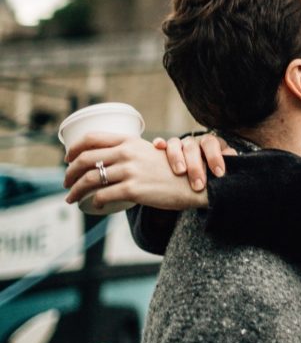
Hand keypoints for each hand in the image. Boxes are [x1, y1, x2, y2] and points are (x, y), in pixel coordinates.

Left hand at [63, 134, 208, 210]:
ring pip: (90, 179)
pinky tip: (93, 204)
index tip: (68, 158)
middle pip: (85, 160)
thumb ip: (132, 153)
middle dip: (69, 172)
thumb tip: (113, 161)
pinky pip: (103, 195)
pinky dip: (94, 201)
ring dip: (75, 190)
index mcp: (129, 141)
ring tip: (71, 198)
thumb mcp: (151, 152)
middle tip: (66, 182)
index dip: (74, 148)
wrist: (193, 183)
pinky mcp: (133, 190)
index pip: (92, 138)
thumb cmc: (172, 170)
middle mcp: (127, 153)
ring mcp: (129, 171)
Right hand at [153, 132, 235, 188]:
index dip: (216, 158)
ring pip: (177, 143)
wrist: (200, 178)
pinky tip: (158, 147)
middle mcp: (196, 142)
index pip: (214, 144)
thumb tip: (233, 179)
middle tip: (198, 185)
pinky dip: (161, 143)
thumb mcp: (219, 174)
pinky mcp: (168, 149)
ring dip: (177, 156)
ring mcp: (181, 144)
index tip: (219, 174)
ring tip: (180, 172)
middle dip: (196, 166)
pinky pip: (163, 144)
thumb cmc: (212, 176)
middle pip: (194, 146)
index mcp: (212, 145)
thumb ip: (225, 173)